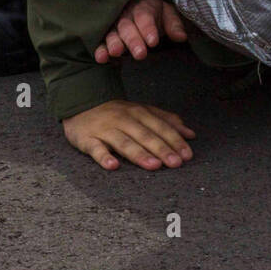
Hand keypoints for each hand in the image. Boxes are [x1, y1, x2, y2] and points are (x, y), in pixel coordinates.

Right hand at [61, 100, 195, 170]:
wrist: (80, 103)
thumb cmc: (117, 113)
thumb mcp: (142, 112)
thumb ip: (166, 121)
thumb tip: (190, 134)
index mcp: (139, 113)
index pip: (160, 127)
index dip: (175, 141)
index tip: (187, 155)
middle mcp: (124, 120)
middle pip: (145, 135)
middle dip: (162, 149)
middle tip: (176, 163)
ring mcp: (105, 130)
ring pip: (124, 142)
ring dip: (139, 154)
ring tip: (153, 166)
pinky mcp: (87, 139)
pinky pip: (96, 149)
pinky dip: (104, 157)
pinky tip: (113, 166)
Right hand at [94, 0, 187, 62]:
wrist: (138, 10)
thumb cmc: (154, 14)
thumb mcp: (167, 15)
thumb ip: (174, 25)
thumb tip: (181, 37)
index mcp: (142, 7)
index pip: (145, 16)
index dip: (148, 28)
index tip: (153, 41)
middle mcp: (126, 15)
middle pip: (127, 26)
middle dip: (133, 40)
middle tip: (140, 54)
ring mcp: (114, 26)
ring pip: (112, 34)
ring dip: (114, 43)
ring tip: (117, 52)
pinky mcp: (105, 36)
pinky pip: (101, 42)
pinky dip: (100, 50)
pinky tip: (101, 58)